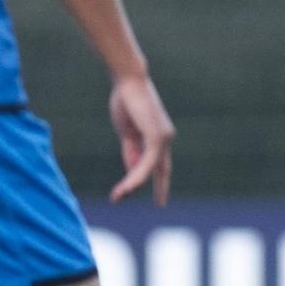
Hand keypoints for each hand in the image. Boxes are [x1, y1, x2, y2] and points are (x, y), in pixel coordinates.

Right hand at [108, 74, 174, 204]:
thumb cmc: (126, 102)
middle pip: (163, 169)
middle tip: (161, 204)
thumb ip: (132, 151)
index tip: (160, 194)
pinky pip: (147, 163)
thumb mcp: (128, 132)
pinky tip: (126, 187)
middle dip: (161, 187)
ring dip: (133, 184)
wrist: (128, 81)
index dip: (159, 180)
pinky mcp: (157, 137)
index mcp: (159, 136)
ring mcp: (164, 138)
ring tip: (118, 197)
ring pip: (151, 169)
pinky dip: (135, 176)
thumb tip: (134, 171)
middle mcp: (166, 138)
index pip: (161, 163)